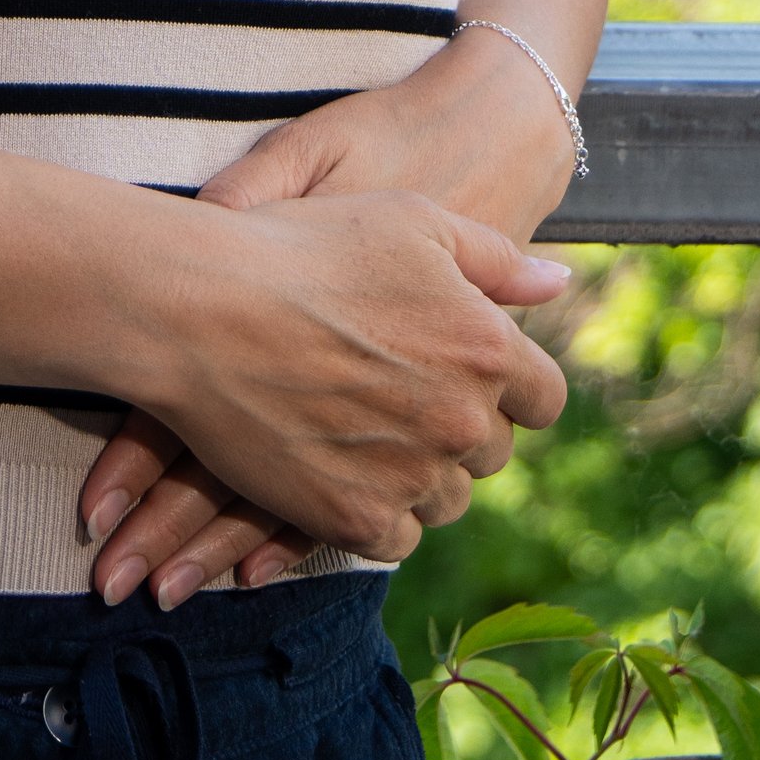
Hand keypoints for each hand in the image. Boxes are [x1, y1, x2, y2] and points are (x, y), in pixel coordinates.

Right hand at [86, 75, 573, 605]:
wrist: (200, 308)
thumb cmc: (303, 248)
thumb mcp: (410, 221)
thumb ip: (496, 259)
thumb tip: (559, 283)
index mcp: (488, 347)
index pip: (543, 397)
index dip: (510, 386)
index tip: (467, 375)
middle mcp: (462, 421)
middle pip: (490, 451)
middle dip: (457, 426)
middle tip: (399, 393)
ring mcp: (410, 476)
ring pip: (444, 498)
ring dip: (419, 474)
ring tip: (365, 429)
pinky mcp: (353, 518)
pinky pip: (394, 537)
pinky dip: (375, 510)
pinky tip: (340, 467)